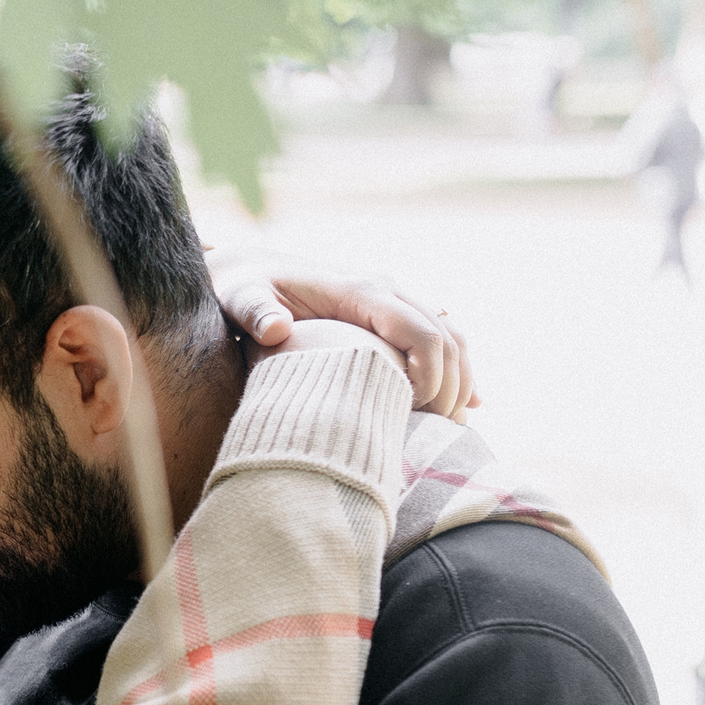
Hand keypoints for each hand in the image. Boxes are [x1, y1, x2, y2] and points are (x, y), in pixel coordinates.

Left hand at [208, 246, 477, 420]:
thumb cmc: (240, 289)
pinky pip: (438, 338)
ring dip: (460, 382)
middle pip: (447, 339)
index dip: (432, 378)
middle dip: (452, 389)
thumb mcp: (239, 298)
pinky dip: (455, 371)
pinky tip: (465, 407)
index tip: (415, 415)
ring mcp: (391, 300)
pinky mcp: (389, 314)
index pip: (423, 334)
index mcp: (360, 291)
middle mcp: (385, 290)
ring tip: (450, 430)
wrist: (245, 270)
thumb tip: (276, 329)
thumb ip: (254, 313)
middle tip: (436, 434)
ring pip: (451, 337)